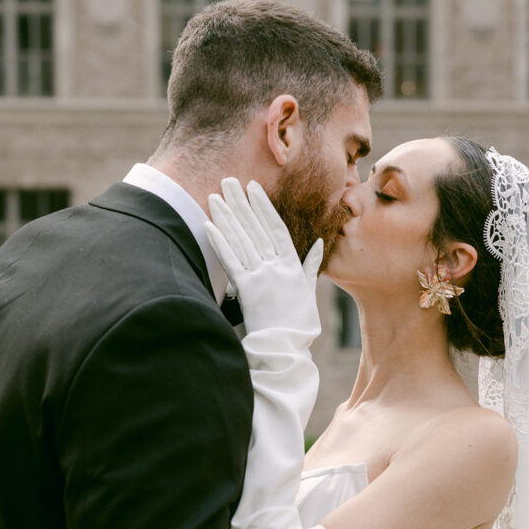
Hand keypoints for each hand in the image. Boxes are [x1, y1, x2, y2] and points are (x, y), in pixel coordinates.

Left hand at [205, 178, 322, 338]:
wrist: (286, 348)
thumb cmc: (299, 323)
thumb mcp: (309, 291)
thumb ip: (310, 265)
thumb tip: (320, 244)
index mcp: (292, 264)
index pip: (275, 228)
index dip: (263, 206)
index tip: (253, 187)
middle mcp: (276, 266)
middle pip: (255, 228)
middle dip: (241, 203)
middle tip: (229, 181)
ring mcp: (261, 277)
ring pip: (241, 240)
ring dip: (227, 217)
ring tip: (215, 196)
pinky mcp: (246, 290)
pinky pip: (230, 261)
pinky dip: (219, 242)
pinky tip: (209, 225)